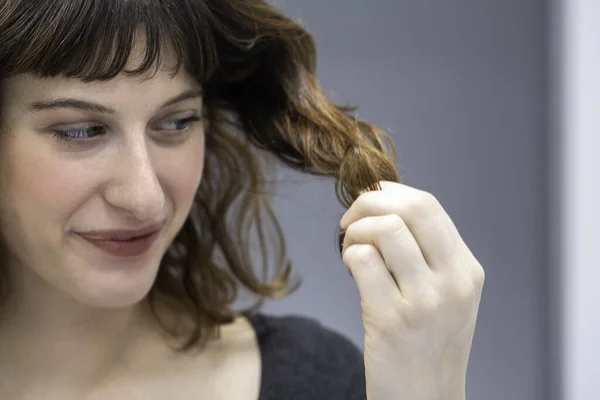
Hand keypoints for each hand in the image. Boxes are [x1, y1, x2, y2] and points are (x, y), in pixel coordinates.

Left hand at [340, 181, 484, 399]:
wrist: (425, 399)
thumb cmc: (426, 345)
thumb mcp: (446, 297)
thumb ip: (427, 255)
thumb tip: (384, 207)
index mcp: (466, 270)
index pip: (428, 206)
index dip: (390, 194)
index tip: (369, 203)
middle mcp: (453, 282)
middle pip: (412, 208)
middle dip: (369, 201)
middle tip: (350, 220)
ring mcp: (425, 302)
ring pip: (385, 230)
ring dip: (355, 231)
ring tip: (350, 250)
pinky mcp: (393, 321)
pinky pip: (363, 260)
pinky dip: (349, 256)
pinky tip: (351, 272)